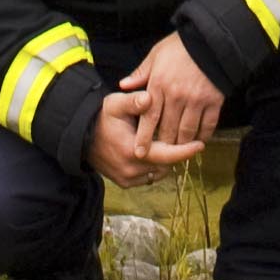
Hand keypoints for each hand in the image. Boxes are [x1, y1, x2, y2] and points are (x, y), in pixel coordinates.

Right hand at [87, 89, 206, 186]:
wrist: (79, 136)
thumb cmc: (101, 117)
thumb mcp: (116, 104)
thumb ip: (134, 101)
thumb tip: (149, 97)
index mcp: (131, 151)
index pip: (166, 156)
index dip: (185, 151)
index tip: (200, 145)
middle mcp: (130, 169)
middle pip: (165, 166)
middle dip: (176, 154)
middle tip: (186, 139)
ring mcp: (126, 178)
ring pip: (157, 173)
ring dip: (165, 161)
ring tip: (170, 144)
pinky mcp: (123, 182)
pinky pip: (147, 178)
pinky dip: (154, 167)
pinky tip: (156, 152)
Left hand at [121, 34, 224, 152]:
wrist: (211, 38)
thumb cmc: (181, 46)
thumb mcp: (157, 54)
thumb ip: (141, 73)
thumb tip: (123, 85)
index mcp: (159, 84)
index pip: (149, 117)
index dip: (144, 137)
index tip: (139, 152)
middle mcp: (176, 95)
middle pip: (168, 129)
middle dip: (163, 145)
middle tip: (160, 156)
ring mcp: (196, 100)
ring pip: (187, 131)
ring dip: (182, 144)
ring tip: (178, 153)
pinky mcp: (213, 100)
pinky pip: (208, 125)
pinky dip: (203, 135)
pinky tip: (199, 141)